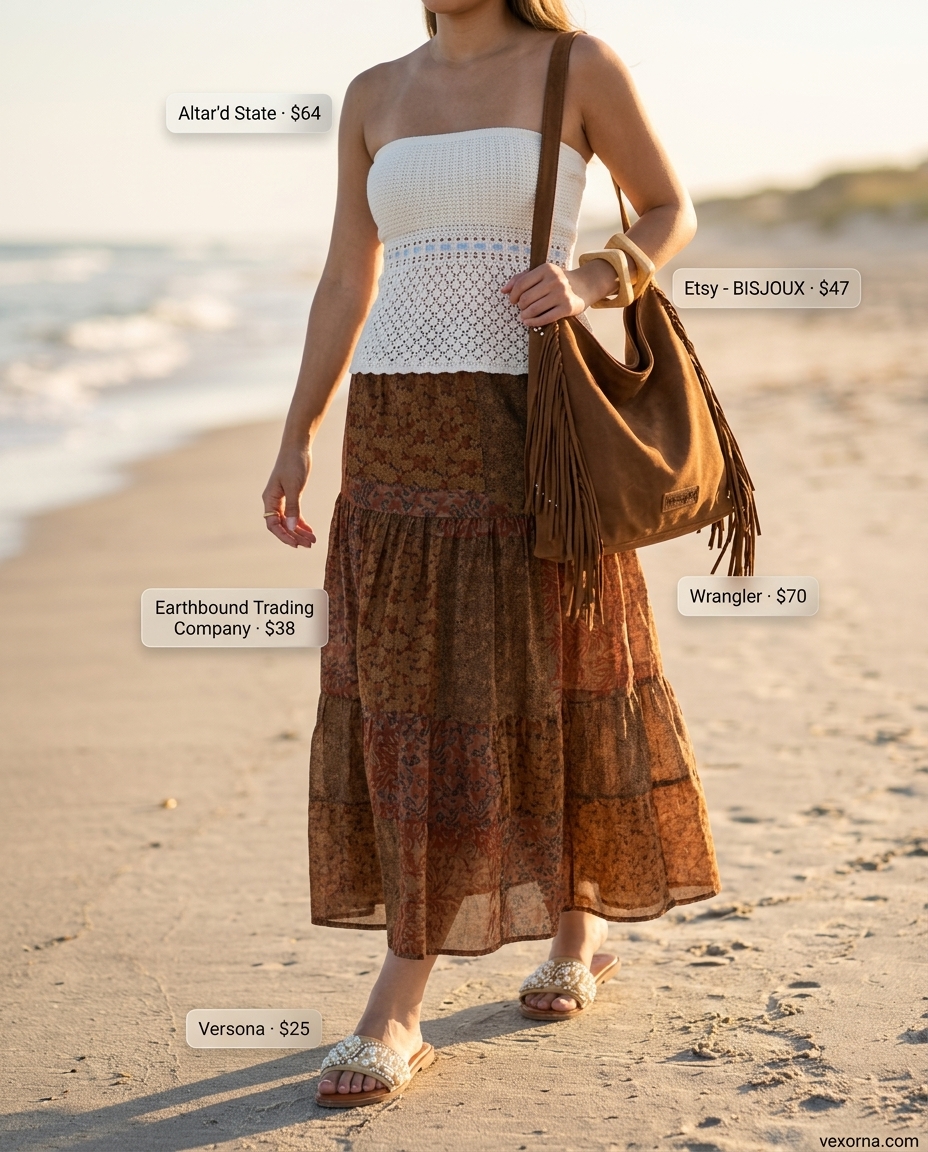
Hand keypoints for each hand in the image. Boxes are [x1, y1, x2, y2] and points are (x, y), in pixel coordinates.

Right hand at [262, 446, 316, 548]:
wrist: (298, 446)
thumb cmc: (293, 463)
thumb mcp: (294, 486)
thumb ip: (293, 507)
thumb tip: (292, 526)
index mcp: (269, 498)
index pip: (273, 524)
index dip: (284, 536)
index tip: (296, 544)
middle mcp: (273, 501)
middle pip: (282, 525)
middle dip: (295, 536)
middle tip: (309, 545)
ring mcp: (282, 499)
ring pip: (289, 521)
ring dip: (300, 532)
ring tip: (312, 541)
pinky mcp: (291, 496)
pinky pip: (294, 514)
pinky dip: (302, 523)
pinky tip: (310, 531)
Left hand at [500, 260, 617, 325]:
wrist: (583, 286)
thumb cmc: (557, 281)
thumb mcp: (541, 274)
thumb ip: (521, 278)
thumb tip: (503, 290)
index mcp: (546, 269)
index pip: (521, 284)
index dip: (513, 295)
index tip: (513, 301)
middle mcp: (554, 280)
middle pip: (526, 298)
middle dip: (521, 306)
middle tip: (522, 309)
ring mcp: (562, 294)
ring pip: (534, 309)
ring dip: (525, 316)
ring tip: (524, 316)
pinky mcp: (568, 307)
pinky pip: (545, 318)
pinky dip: (534, 323)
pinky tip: (529, 323)